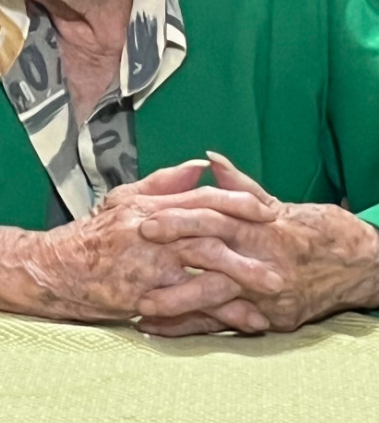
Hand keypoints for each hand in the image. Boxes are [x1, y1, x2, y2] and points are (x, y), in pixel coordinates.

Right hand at [0, 161, 276, 323]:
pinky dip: (217, 310)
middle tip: (278, 247)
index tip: (266, 208)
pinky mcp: (142, 292)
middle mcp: (147, 229)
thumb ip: (162, 182)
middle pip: (206, 227)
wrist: (56, 269)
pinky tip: (241, 317)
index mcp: (146, 205)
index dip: (235, 201)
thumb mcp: (122, 200)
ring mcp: (145, 262)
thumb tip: (199, 166)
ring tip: (270, 286)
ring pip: (201, 262)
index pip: (197, 197)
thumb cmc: (91, 236)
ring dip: (240, 274)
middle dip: (246, 237)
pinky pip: (187, 301)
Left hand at [137, 152, 378, 335]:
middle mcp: (261, 257)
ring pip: (215, 297)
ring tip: (142, 307)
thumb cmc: (310, 228)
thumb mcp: (275, 203)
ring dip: (177, 303)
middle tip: (133, 268)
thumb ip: (237, 185)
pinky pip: (226, 324)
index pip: (210, 217)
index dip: (177, 218)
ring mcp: (266, 292)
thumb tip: (208, 159)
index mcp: (256, 225)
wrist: (358, 263)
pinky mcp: (271, 318)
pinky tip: (164, 331)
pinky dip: (194, 327)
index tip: (144, 222)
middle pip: (209, 257)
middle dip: (170, 264)